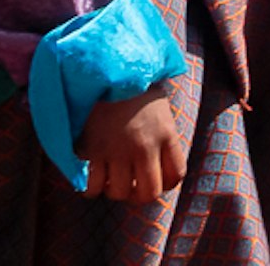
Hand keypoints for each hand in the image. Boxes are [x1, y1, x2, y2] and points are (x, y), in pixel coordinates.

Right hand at [82, 86, 187, 206]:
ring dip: (116, 192)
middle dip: (141, 196)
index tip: (157, 181)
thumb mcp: (162, 111)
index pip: (176, 175)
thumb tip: (162, 166)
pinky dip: (93, 189)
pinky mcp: (94, 151)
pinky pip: (93, 186)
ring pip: (120, 193)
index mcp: (166, 134)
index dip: (167, 184)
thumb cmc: (138, 91)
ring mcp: (118, 150)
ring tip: (113, 182)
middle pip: (149, 192)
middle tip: (133, 188)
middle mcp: (145, 146)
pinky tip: (95, 180)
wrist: (110, 73)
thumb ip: (164, 137)